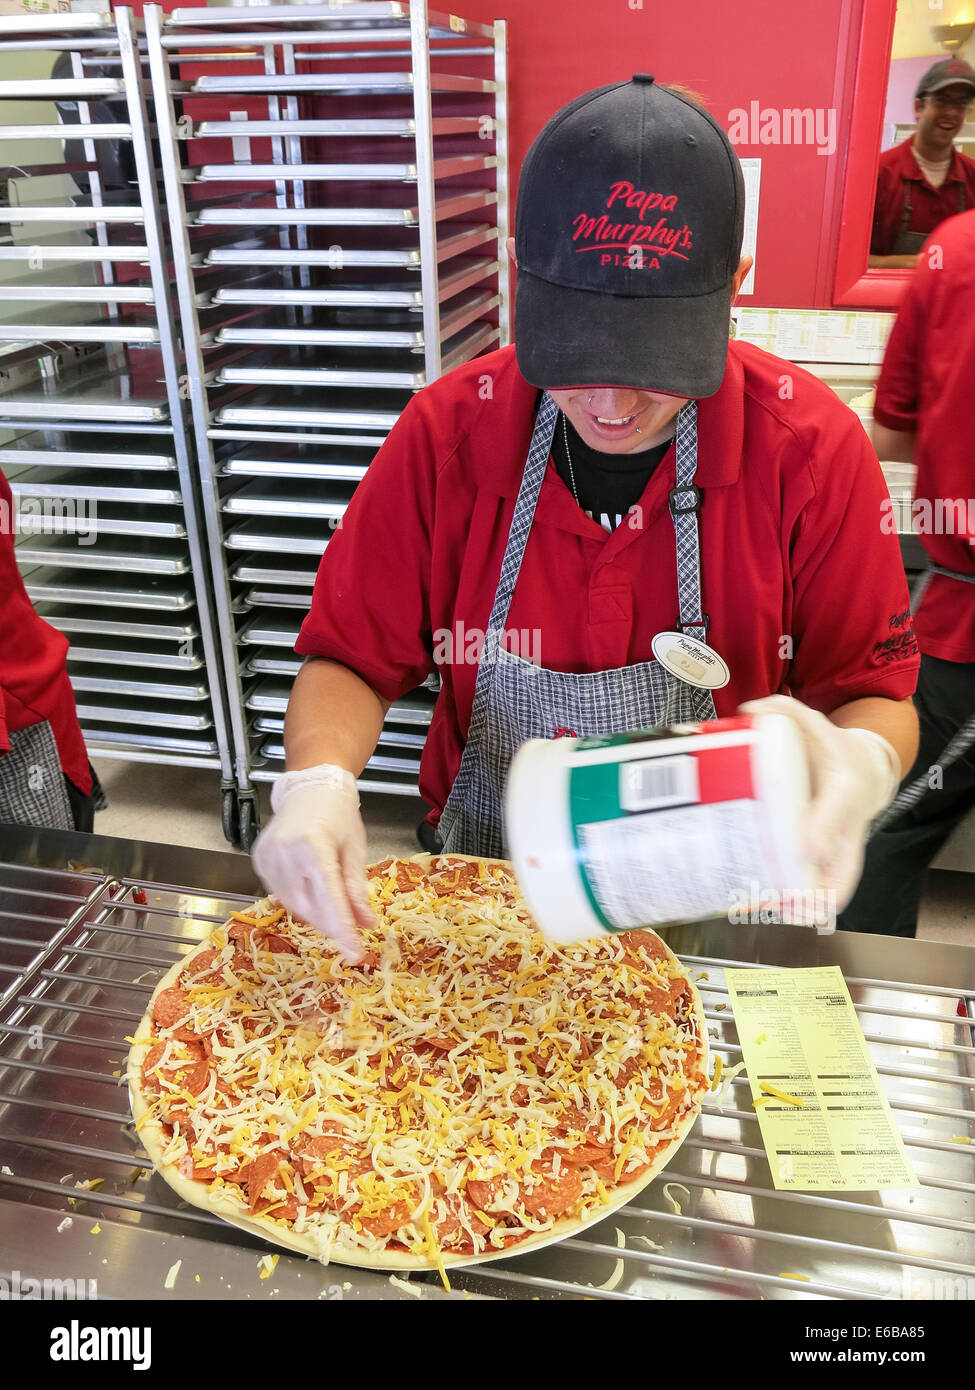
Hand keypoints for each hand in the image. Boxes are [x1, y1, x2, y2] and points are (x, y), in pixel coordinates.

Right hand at [251, 764, 373, 960]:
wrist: (310, 787)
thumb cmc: (338, 813)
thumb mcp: (354, 848)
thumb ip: (356, 888)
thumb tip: (365, 924)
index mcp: (313, 845)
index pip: (329, 899)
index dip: (342, 930)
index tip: (355, 952)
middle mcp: (286, 852)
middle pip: (310, 907)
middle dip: (331, 924)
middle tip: (350, 933)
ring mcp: (268, 856)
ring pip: (293, 905)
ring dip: (315, 915)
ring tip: (333, 911)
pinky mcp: (259, 860)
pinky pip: (280, 893)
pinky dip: (299, 900)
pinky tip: (312, 893)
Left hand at [740, 695, 899, 919]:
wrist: (863, 772)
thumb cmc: (836, 754)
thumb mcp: (818, 726)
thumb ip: (786, 712)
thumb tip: (750, 709)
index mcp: (846, 792)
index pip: (837, 814)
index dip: (823, 833)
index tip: (807, 850)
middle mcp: (847, 828)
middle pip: (841, 870)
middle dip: (814, 892)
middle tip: (782, 901)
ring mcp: (839, 850)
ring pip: (830, 889)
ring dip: (802, 906)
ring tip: (764, 910)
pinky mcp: (827, 862)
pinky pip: (816, 888)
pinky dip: (794, 902)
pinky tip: (761, 906)